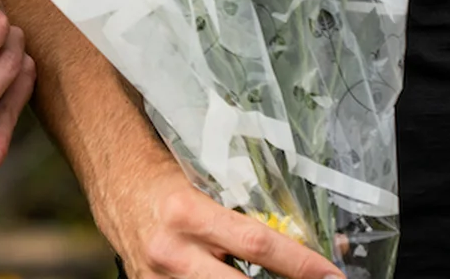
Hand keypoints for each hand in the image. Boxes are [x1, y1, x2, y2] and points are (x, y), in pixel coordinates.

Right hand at [89, 159, 340, 278]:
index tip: (334, 276)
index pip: (256, 245)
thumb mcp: (209, 188)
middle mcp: (172, 252)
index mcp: (188, 213)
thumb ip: (253, 216)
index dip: (301, 264)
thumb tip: (316, 240)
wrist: (116, 186)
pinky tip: (236, 278)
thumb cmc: (169, 180)